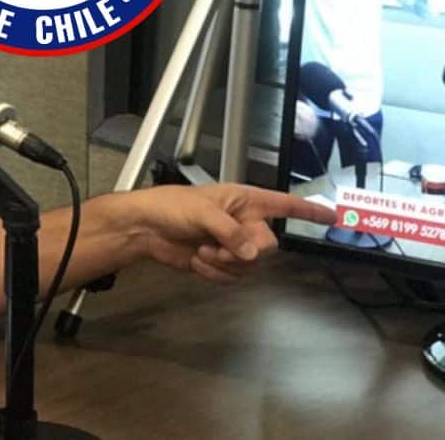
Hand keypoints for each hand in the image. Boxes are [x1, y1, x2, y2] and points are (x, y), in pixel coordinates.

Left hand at [134, 183, 336, 283]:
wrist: (145, 229)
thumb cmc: (172, 207)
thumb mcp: (202, 213)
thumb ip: (230, 232)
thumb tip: (252, 254)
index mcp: (245, 201)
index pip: (285, 205)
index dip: (309, 212)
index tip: (333, 216)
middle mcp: (244, 222)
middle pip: (268, 246)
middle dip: (243, 252)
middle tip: (217, 247)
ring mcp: (233, 244)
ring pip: (250, 266)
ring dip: (224, 264)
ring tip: (201, 251)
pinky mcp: (219, 263)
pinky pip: (232, 277)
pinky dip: (214, 274)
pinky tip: (196, 261)